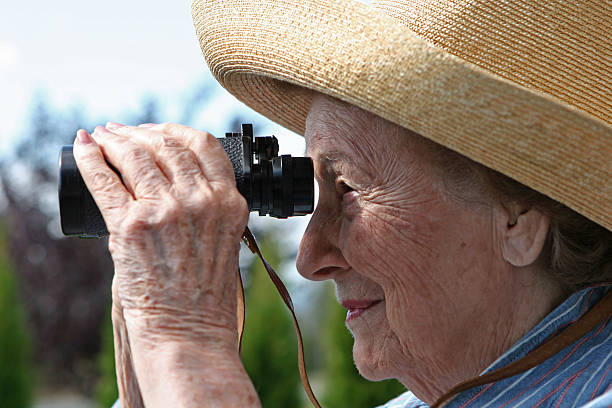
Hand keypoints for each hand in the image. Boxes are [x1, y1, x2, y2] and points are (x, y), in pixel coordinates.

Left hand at [72, 123, 248, 345]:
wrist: (189, 333)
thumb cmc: (206, 297)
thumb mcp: (223, 241)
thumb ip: (206, 207)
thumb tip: (167, 177)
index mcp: (229, 203)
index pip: (203, 144)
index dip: (174, 130)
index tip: (156, 131)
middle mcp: (201, 200)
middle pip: (167, 144)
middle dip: (140, 132)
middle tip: (122, 131)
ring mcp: (166, 211)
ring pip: (136, 154)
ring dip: (115, 139)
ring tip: (103, 136)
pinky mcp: (131, 225)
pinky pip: (104, 179)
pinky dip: (90, 157)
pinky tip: (84, 146)